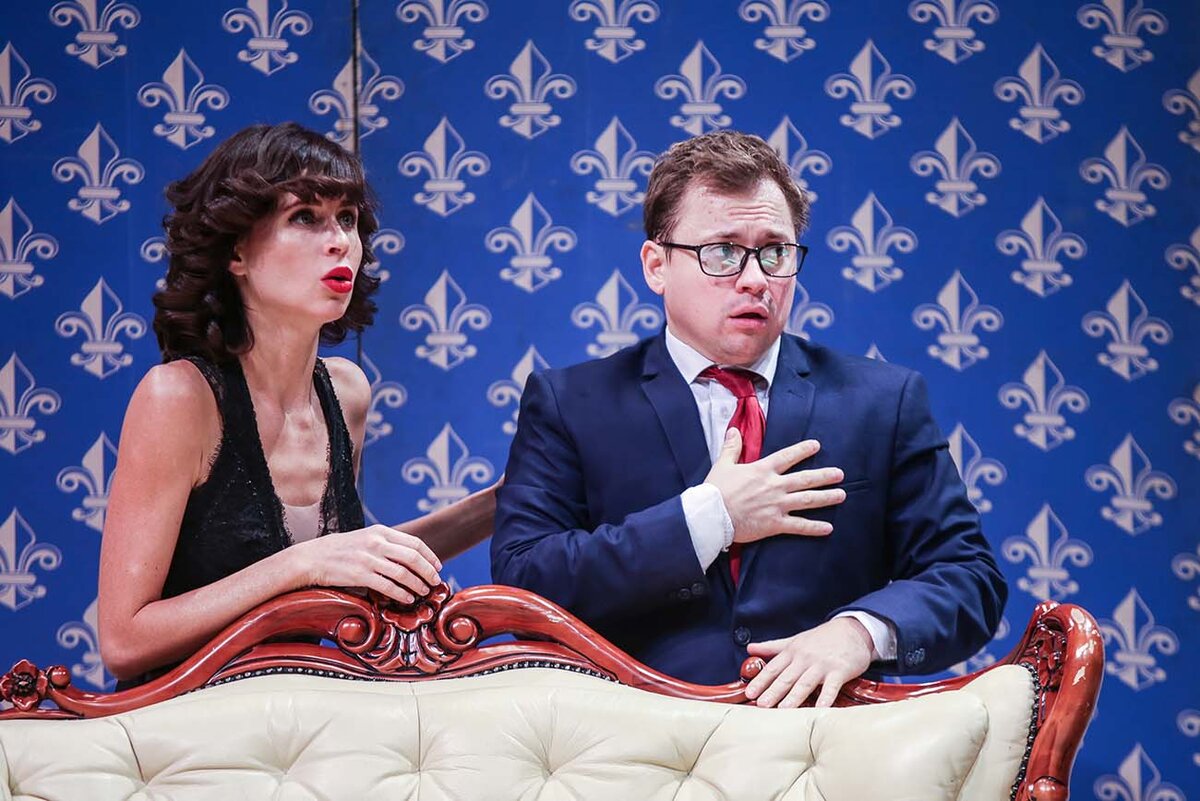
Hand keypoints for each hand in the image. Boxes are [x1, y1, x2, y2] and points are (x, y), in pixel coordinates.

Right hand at [295, 525, 442, 603]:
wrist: (311, 557)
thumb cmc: (341, 550)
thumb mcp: (366, 538)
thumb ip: (386, 544)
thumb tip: (411, 558)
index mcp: (381, 531)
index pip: (414, 543)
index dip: (430, 556)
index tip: (438, 567)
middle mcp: (376, 543)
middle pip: (413, 557)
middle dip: (428, 572)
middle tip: (436, 583)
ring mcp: (368, 559)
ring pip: (403, 573)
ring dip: (417, 585)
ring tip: (424, 592)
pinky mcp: (359, 575)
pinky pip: (387, 586)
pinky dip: (401, 593)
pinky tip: (407, 599)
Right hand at [704, 430, 845, 543]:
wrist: (712, 515)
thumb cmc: (716, 490)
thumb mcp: (723, 464)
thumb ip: (732, 448)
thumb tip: (734, 430)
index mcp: (762, 470)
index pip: (787, 457)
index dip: (803, 450)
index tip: (816, 445)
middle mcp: (774, 486)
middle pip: (805, 479)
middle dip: (824, 476)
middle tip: (840, 474)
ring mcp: (777, 505)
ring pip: (807, 500)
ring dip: (826, 497)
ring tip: (841, 495)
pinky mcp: (775, 524)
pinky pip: (799, 525)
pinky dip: (814, 527)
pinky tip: (828, 528)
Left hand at [743, 618, 873, 707]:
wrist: (852, 630)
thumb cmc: (821, 638)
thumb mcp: (794, 640)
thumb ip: (772, 646)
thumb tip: (749, 648)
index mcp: (792, 652)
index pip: (773, 668)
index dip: (760, 681)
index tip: (749, 693)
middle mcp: (804, 658)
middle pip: (786, 677)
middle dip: (773, 691)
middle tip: (761, 705)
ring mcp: (822, 665)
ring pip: (805, 683)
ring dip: (794, 697)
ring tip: (783, 710)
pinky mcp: (840, 671)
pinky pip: (831, 687)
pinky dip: (826, 698)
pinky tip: (820, 709)